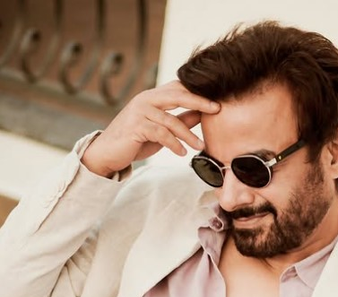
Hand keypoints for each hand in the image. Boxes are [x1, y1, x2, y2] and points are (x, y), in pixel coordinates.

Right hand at [81, 80, 219, 176]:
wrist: (107, 153)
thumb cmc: (135, 141)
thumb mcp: (161, 129)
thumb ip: (180, 120)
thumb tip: (201, 115)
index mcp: (153, 97)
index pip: (179, 88)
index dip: (198, 92)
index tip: (217, 100)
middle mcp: (146, 99)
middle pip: (177, 95)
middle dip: (199, 102)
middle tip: (217, 109)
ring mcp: (140, 112)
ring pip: (171, 120)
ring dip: (188, 135)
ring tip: (200, 146)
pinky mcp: (136, 127)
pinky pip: (161, 134)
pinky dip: (174, 144)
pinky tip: (182, 153)